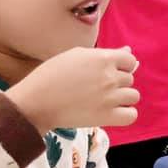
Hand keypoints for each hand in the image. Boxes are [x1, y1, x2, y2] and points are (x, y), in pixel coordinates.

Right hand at [6, 47, 139, 133]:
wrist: (34, 103)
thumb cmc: (50, 76)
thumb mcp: (76, 55)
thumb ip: (105, 53)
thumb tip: (128, 51)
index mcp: (103, 59)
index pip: (130, 61)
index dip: (121, 67)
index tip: (108, 73)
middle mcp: (110, 77)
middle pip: (129, 79)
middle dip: (117, 83)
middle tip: (97, 89)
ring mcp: (110, 97)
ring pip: (133, 96)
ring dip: (122, 98)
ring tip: (103, 101)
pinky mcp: (106, 117)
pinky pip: (131, 115)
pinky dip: (125, 115)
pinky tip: (112, 113)